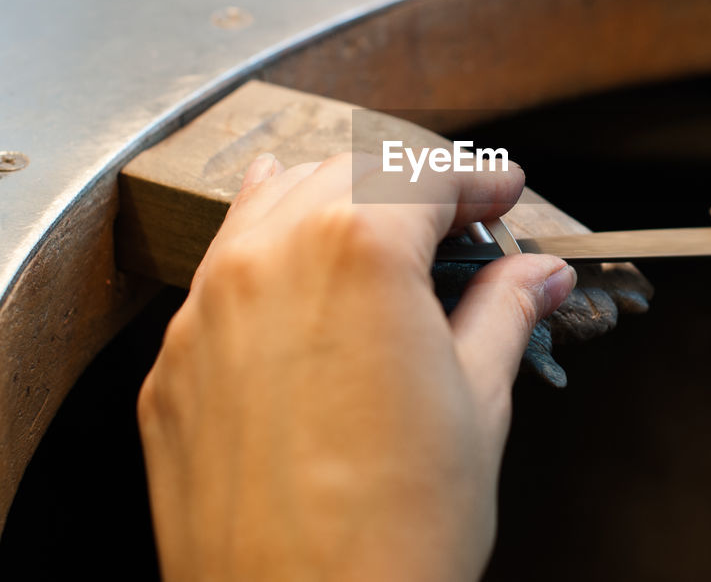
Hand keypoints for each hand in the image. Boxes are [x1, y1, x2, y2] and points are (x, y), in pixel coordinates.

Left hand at [138, 153, 575, 581]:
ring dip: (333, 199)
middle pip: (348, 175)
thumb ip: (504, 315)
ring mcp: (207, 312)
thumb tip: (536, 278)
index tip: (503, 192)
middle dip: (411, 187)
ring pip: (271, 208)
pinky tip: (289, 257)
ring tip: (377, 216)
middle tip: (461, 221)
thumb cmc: (398, 533)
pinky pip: (219, 274)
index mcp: (358, 252)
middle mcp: (270, 261)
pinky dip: (264, 248)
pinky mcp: (174, 366)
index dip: (477, 178)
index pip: (425, 177)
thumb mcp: (478, 406)